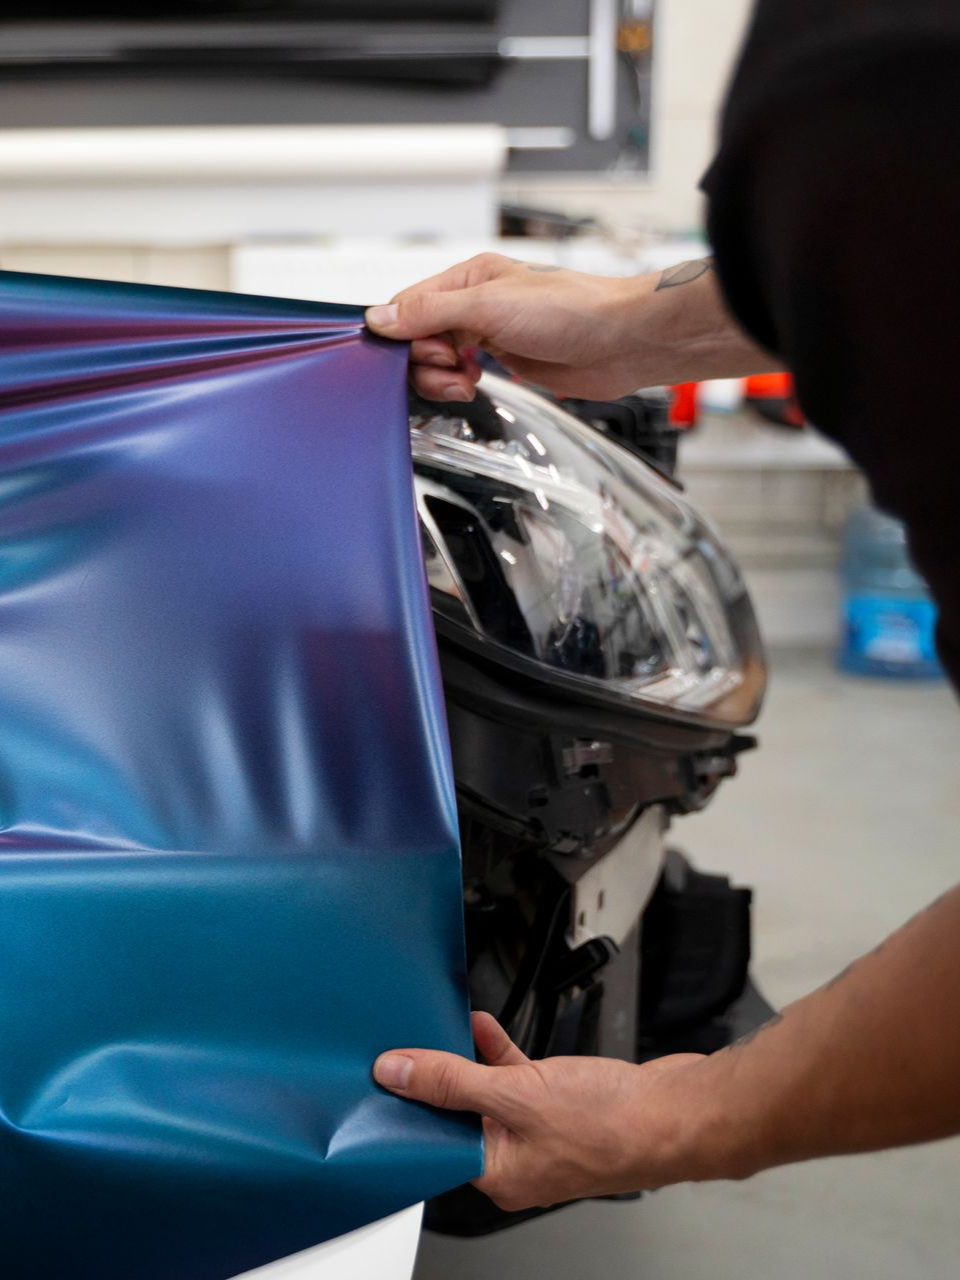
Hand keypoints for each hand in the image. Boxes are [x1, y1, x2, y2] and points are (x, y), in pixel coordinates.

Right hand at [364, 252, 646, 402]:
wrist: (620, 342)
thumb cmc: (571, 311)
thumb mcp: (489, 306)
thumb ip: (431, 312)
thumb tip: (380, 317)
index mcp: (468, 278)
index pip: (409, 306)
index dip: (404, 336)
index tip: (423, 353)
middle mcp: (474, 304)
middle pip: (419, 338)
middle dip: (427, 361)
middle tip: (453, 367)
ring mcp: (488, 334)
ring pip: (438, 360)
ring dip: (443, 377)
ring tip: (467, 380)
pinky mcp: (503, 361)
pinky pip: (461, 374)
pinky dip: (459, 384)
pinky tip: (476, 383)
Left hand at [373, 1011, 709, 1210]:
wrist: (677, 1111)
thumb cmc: (612, 1124)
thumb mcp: (515, 1096)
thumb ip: (453, 1082)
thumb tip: (399, 1073)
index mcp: (499, 1173)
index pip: (435, 1143)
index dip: (409, 1107)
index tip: (388, 1073)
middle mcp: (516, 1157)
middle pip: (457, 1114)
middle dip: (435, 1076)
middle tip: (410, 1041)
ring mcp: (539, 1129)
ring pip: (486, 1091)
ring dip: (466, 1057)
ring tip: (445, 1025)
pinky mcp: (559, 1103)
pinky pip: (515, 1077)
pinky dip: (498, 1051)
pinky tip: (486, 1027)